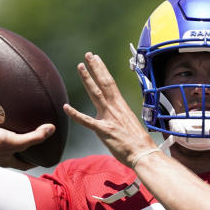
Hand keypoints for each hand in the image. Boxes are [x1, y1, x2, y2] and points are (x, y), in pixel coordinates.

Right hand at [0, 121, 53, 169]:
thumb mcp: (16, 141)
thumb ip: (34, 137)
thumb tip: (51, 129)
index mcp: (9, 160)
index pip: (25, 164)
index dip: (35, 162)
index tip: (42, 157)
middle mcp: (0, 155)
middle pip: (15, 153)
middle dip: (23, 147)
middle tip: (32, 138)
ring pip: (4, 141)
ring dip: (11, 135)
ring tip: (19, 125)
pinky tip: (3, 115)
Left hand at [66, 52, 156, 166]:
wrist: (143, 153)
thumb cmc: (136, 142)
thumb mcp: (127, 125)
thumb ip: (117, 119)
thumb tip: (112, 118)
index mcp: (120, 106)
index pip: (110, 83)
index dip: (102, 70)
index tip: (97, 59)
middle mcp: (115, 108)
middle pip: (104, 83)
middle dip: (95, 68)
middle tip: (88, 55)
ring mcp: (109, 118)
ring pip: (96, 94)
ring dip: (88, 79)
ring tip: (80, 66)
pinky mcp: (104, 130)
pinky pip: (87, 121)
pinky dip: (75, 114)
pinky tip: (66, 107)